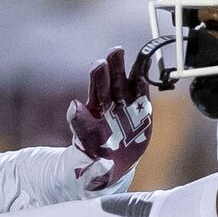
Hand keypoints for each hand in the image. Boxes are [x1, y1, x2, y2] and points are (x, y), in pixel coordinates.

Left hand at [65, 46, 152, 193]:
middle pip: (111, 82)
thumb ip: (80, 125)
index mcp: (93, 111)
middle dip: (113, 66)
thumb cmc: (95, 153)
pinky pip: (142, 94)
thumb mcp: (85, 142)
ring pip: (126, 83)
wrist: (111, 165)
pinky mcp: (140, 111)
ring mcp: (125, 106)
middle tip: (115, 51)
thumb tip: (73, 106)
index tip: (99, 65)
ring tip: (131, 54)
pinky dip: (143, 83)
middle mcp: (109, 104)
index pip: (96, 90)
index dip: (98, 77)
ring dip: (128, 69)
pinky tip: (144, 69)